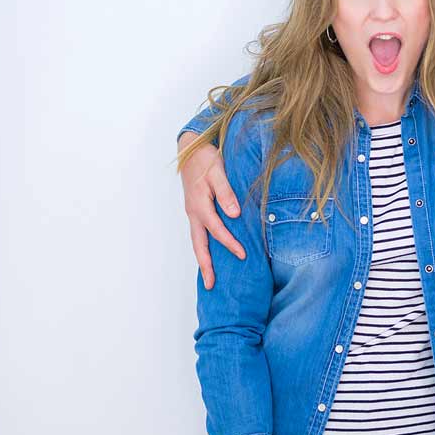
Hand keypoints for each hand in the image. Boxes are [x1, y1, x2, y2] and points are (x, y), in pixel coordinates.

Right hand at [179, 130, 243, 288]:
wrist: (191, 149)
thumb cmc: (206, 160)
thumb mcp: (218, 172)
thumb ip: (226, 192)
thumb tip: (234, 214)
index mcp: (200, 205)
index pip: (217, 230)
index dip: (230, 243)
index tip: (243, 255)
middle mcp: (194, 213)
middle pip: (198, 244)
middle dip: (205, 265)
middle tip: (210, 285)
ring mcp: (193, 213)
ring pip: (197, 241)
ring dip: (203, 259)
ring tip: (209, 278)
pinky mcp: (196, 211)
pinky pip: (199, 234)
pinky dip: (203, 247)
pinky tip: (210, 255)